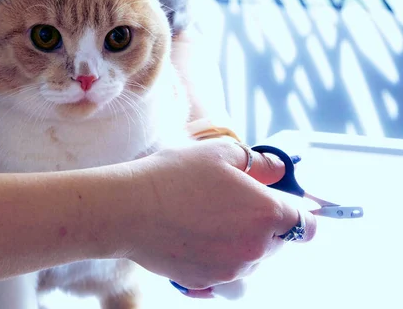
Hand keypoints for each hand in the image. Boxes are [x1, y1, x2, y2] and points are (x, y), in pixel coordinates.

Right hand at [123, 138, 316, 294]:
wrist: (129, 210)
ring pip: (250, 259)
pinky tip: (193, 237)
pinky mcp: (206, 283)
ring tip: (205, 218)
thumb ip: (259, 162)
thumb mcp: (219, 152)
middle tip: (231, 203)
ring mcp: (231, 270)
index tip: (280, 203)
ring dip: (239, 242)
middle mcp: (255, 248)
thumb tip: (276, 170)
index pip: (306, 225)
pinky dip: (216, 257)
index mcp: (266, 214)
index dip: (297, 213)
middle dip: (262, 224)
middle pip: (277, 242)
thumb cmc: (173, 176)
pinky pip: (223, 272)